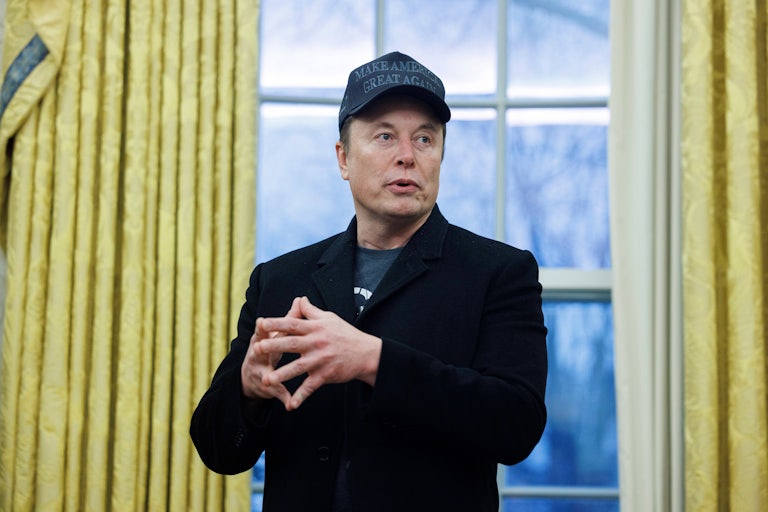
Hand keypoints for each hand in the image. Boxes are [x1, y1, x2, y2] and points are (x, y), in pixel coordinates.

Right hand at [240, 297, 303, 404]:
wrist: (254, 376)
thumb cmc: (270, 349)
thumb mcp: (278, 334)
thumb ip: (291, 319)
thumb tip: (300, 299)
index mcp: (263, 340)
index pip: (265, 332)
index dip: (264, 327)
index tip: (262, 322)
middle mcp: (258, 354)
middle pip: (259, 351)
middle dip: (260, 349)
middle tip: (258, 348)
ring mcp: (260, 371)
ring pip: (264, 374)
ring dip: (268, 377)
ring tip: (269, 380)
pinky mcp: (267, 387)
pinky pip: (276, 392)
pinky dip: (282, 397)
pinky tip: (290, 404)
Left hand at [254, 296, 381, 410]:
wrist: (366, 354)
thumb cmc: (346, 334)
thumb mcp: (330, 318)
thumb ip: (311, 311)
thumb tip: (299, 299)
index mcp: (315, 328)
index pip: (293, 324)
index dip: (276, 323)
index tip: (261, 323)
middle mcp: (316, 343)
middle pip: (291, 344)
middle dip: (273, 346)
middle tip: (257, 349)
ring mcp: (320, 361)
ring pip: (298, 368)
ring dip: (281, 375)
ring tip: (265, 380)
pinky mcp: (326, 375)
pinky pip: (310, 387)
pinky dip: (300, 397)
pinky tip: (290, 405)